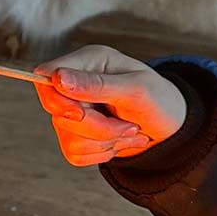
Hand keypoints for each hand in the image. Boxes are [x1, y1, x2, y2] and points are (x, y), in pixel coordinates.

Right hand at [34, 45, 187, 166]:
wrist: (171, 126)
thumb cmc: (159, 98)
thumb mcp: (136, 88)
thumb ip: (97, 84)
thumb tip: (58, 79)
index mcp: (86, 62)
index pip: (45, 76)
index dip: (55, 97)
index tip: (80, 112)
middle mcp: (74, 85)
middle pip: (58, 112)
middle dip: (97, 126)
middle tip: (129, 125)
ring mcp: (72, 112)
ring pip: (67, 137)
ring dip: (105, 141)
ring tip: (130, 131)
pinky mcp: (75, 136)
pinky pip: (73, 153)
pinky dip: (101, 153)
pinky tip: (119, 141)